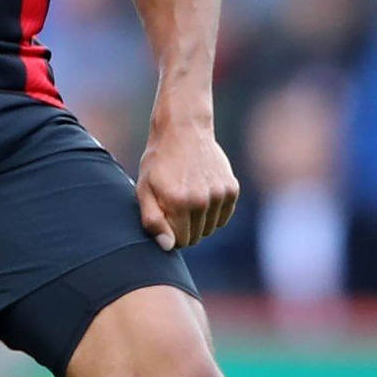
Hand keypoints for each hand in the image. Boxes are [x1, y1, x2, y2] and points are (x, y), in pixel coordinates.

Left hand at [136, 119, 238, 250]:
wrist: (184, 130)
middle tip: (174, 206)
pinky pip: (223, 218)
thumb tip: (167, 246)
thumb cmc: (159, 161)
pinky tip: (202, 195)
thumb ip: (152, 220)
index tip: (164, 216)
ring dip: (198, 221)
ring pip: (210, 229)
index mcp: (178, 203)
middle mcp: (202, 201)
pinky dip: (213, 213)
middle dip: (183, 228)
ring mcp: (220, 195)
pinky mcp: (231, 189)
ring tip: (187, 198)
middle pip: (195, 237)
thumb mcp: (144, 189)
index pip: (178, 242)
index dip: (169, 234)